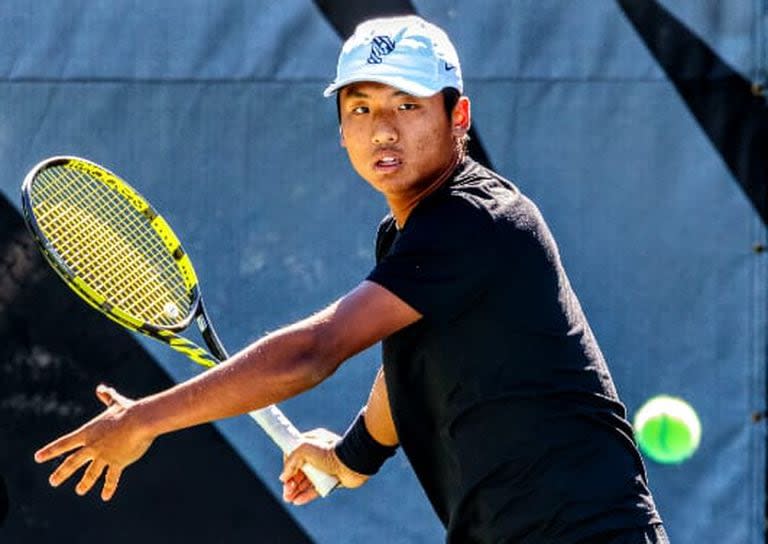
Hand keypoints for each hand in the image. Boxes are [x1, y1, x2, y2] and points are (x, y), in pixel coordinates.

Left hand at [34, 384, 153, 500]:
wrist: (140, 421)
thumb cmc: (128, 411)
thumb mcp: (116, 403)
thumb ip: (108, 397)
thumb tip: (102, 388)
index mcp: (88, 433)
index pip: (64, 444)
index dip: (50, 450)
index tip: (37, 457)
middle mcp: (92, 447)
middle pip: (72, 462)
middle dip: (61, 473)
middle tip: (53, 481)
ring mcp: (103, 456)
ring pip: (90, 473)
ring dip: (84, 483)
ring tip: (79, 490)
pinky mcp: (117, 463)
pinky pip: (111, 478)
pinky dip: (108, 488)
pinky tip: (105, 497)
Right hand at [280, 428, 368, 505]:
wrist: (352, 462)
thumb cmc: (330, 452)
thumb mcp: (304, 449)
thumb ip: (291, 461)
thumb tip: (284, 477)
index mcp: (312, 443)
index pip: (295, 455)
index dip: (288, 466)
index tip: (284, 476)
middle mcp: (318, 456)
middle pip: (300, 471)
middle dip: (290, 482)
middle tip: (286, 491)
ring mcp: (324, 469)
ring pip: (306, 481)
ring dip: (296, 490)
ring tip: (288, 498)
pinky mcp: (330, 481)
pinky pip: (315, 489)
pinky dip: (306, 495)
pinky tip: (297, 501)